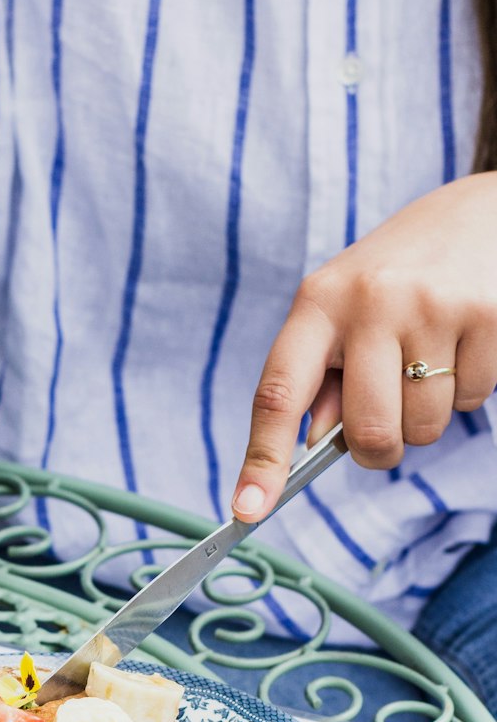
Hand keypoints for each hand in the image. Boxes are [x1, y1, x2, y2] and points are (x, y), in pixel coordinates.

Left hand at [233, 173, 496, 520]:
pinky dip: (468, 390)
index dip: (262, 459)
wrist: (477, 212)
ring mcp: (432, 306)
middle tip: (385, 423)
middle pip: (368, 432)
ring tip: (428, 364)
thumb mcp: (342, 313)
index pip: (278, 393)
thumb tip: (309, 448)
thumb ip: (322, 380)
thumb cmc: (394, 278)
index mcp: (318, 302)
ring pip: (424, 427)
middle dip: (378, 450)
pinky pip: (473, 401)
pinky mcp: (487, 314)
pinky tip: (461, 346)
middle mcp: (371, 301)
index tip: (248, 509)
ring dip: (426, 418)